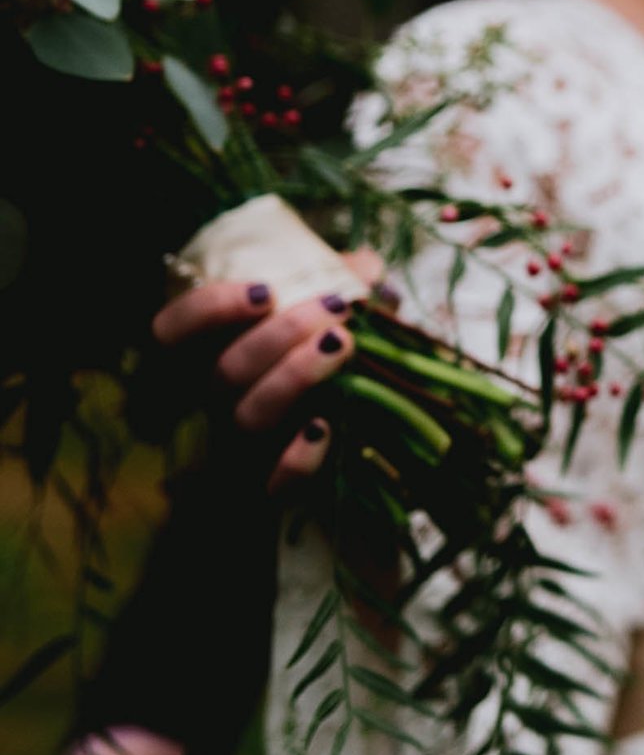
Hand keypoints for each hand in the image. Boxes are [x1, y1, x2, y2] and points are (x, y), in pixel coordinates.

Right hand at [150, 251, 384, 490]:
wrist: (350, 443)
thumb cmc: (326, 359)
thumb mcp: (328, 313)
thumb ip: (338, 284)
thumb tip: (362, 267)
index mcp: (211, 355)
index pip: (170, 333)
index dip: (208, 309)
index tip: (267, 292)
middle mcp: (216, 402)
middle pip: (224, 372)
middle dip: (281, 334)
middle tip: (335, 307)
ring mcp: (241, 447)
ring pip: (246, 418)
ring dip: (296, 377)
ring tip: (343, 343)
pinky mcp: (274, 488)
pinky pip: (273, 485)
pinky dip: (296, 460)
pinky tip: (323, 428)